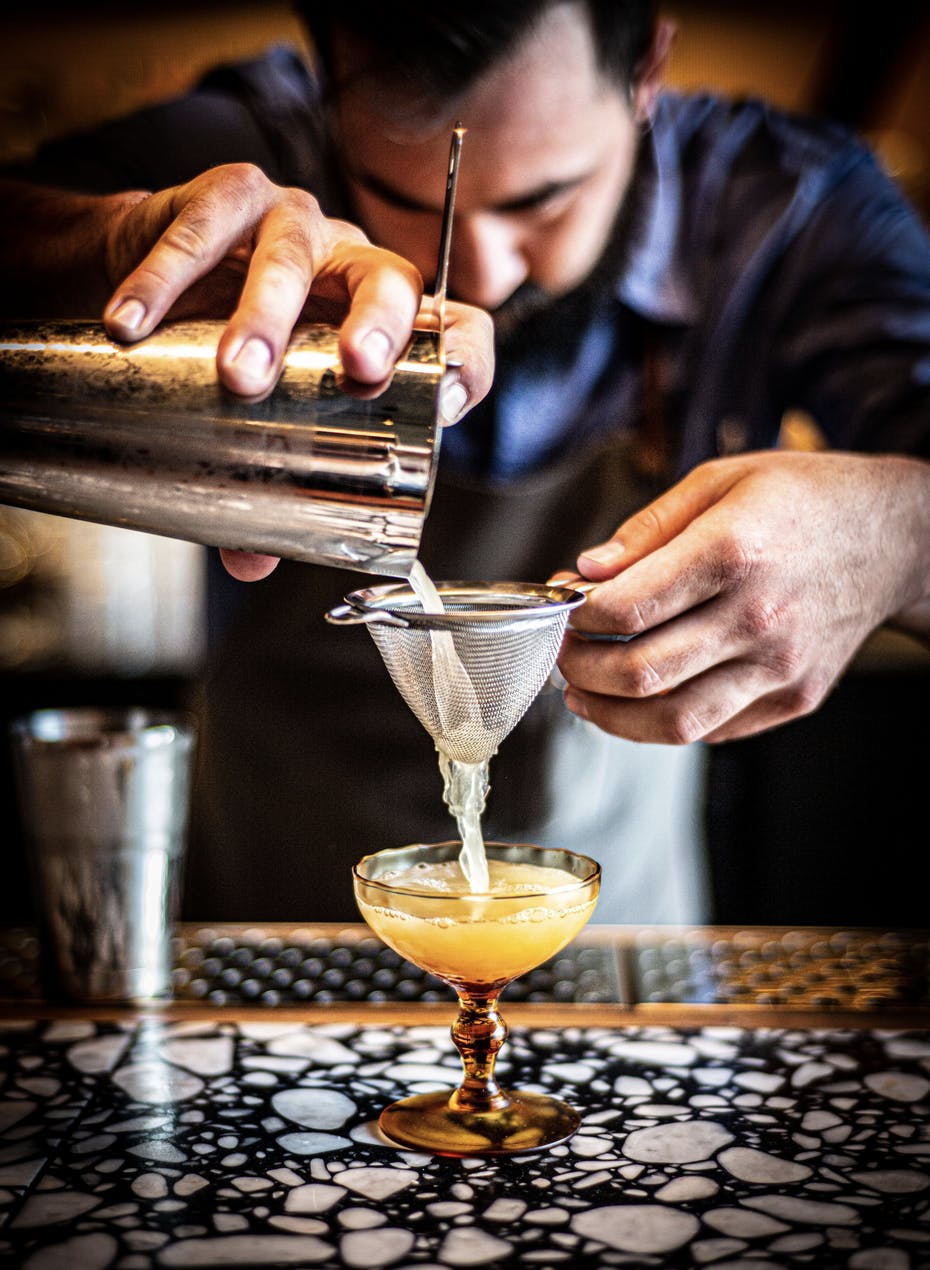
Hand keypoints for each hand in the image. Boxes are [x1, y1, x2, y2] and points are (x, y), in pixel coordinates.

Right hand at [97, 165, 493, 578]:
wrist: (159, 287)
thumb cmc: (234, 354)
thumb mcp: (260, 420)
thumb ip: (265, 486)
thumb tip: (251, 563)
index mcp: (384, 325)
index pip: (456, 332)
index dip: (464, 363)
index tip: (446, 404)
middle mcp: (352, 267)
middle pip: (391, 283)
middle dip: (379, 325)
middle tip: (356, 370)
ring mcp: (293, 224)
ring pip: (294, 256)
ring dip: (266, 314)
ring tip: (237, 372)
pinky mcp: (227, 197)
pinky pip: (201, 229)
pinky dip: (163, 279)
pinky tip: (132, 322)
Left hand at [553, 450, 929, 743]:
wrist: (893, 537)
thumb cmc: (804, 500)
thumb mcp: (720, 481)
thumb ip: (646, 529)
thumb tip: (587, 571)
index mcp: (734, 551)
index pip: (627, 606)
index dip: (577, 616)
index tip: (564, 608)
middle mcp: (758, 616)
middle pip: (640, 672)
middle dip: (580, 669)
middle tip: (564, 655)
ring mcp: (779, 666)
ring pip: (673, 721)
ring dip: (611, 715)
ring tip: (585, 694)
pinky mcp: (794, 697)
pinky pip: (713, 730)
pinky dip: (663, 721)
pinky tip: (642, 697)